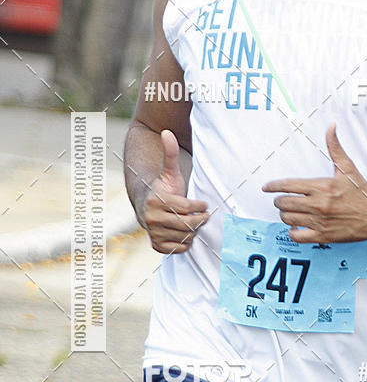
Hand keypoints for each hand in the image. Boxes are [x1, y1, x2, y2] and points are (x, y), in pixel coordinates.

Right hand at [141, 130, 208, 253]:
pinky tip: (185, 232)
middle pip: (187, 224)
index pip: (187, 208)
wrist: (148, 205)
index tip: (203, 204)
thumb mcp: (169, 171)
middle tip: (204, 215)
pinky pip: (178, 248)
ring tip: (194, 222)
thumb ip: (169, 153)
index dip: (199, 207)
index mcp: (155, 200)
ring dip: (193, 231)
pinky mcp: (156, 245)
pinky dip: (185, 243)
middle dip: (199, 220)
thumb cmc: (164, 187)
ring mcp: (153, 233)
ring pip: (184, 237)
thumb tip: (166, 132)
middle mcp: (151, 218)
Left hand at [262, 123, 366, 242]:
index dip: (272, 186)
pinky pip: (298, 236)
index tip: (267, 187)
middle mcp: (318, 204)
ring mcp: (319, 221)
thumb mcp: (347, 168)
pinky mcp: (323, 235)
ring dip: (285, 215)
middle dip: (279, 200)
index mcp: (321, 186)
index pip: (287, 185)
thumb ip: (335, 148)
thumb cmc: (362, 193)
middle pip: (284, 203)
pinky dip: (292, 232)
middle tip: (281, 200)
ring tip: (289, 212)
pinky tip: (295, 228)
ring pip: (288, 218)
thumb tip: (331, 128)